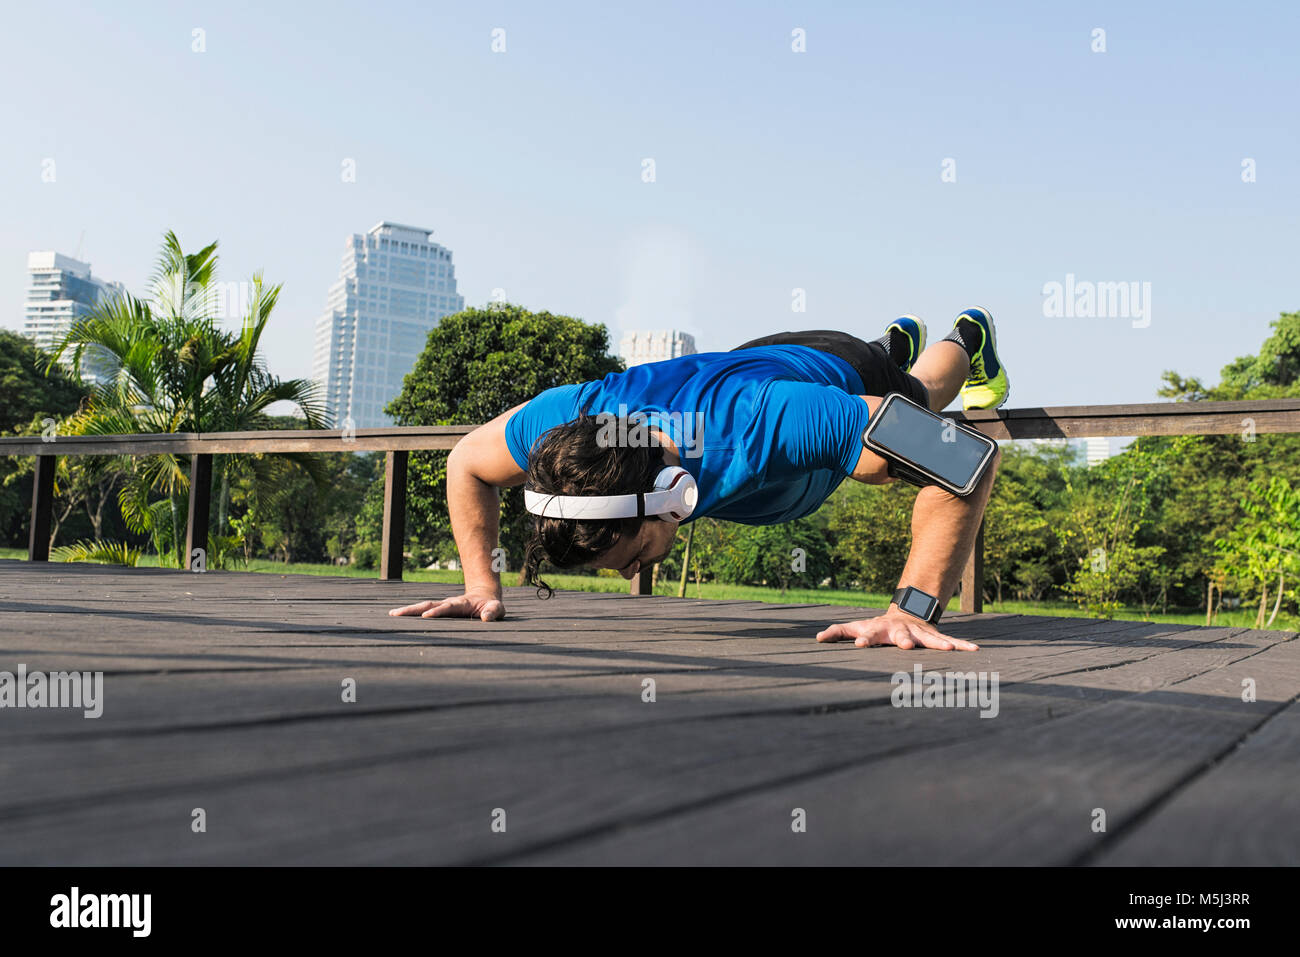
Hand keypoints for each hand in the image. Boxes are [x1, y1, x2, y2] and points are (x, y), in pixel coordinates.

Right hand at [389, 591, 504, 621]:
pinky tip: (396, 617)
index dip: (437, 612)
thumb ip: (493, 612)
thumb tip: (486, 618)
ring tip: (391, 615)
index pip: (447, 608)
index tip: (426, 616)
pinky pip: (422, 610)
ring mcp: (441, 606)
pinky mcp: (438, 610)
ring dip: (408, 610)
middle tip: (396, 614)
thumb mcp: (497, 609)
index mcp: (460, 604)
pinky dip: (410, 613)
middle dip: (413, 609)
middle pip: (428, 605)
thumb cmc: (491, 606)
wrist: (484, 595)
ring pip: (422, 607)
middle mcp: (447, 603)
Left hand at [815, 610, 978, 650]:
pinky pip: (951, 641)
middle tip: (906, 646)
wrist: (904, 614)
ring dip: (938, 644)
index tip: (859, 644)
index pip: (870, 635)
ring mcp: (919, 634)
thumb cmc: (876, 628)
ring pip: (929, 639)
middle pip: (901, 636)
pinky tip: (975, 651)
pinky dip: (962, 646)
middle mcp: (901, 632)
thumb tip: (817, 638)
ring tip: (949, 649)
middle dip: (903, 640)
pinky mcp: (934, 637)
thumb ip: (837, 632)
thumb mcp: (856, 628)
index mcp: (880, 631)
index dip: (864, 638)